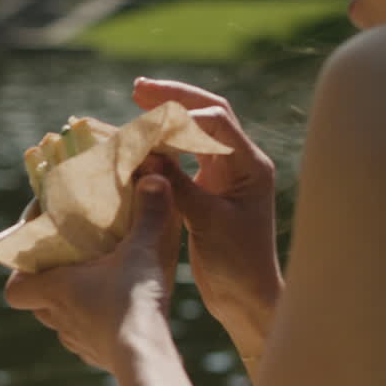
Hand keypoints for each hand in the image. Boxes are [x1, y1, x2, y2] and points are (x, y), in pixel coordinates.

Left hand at [6, 175, 179, 371]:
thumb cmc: (132, 301)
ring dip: (73, 305)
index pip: (14, 289)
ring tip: (96, 285)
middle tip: (71, 264)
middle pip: (38, 303)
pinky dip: (95, 325)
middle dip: (50, 283)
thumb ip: (149, 212)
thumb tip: (154, 177)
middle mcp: (58, 319)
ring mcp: (77, 342)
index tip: (36, 255)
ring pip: (62, 321)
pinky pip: (87, 339)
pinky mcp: (98, 358)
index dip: (18, 275)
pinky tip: (118, 313)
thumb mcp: (142, 249)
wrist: (147, 359)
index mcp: (54, 290)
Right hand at [133, 78, 283, 334]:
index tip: (146, 108)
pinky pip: (184, 157)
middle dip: (175, 98)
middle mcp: (240, 164)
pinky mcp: (208, 191)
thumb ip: (178, 186)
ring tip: (136, 102)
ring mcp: (224, 176)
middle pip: (208, 115)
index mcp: (250, 166)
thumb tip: (147, 155)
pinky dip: (162, 145)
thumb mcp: (206, 222)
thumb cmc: (237, 264)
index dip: (182, 111)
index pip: (217, 121)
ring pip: (195, 133)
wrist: (248, 297)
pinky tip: (140, 142)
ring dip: (167, 117)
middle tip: (138, 87)